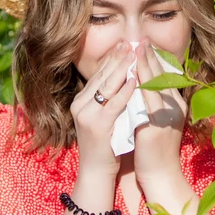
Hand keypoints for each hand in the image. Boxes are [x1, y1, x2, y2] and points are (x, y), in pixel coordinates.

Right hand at [72, 41, 137, 175]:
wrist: (96, 172)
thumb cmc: (105, 146)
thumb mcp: (104, 118)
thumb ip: (109, 100)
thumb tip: (124, 79)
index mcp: (81, 101)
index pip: (98, 75)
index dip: (112, 58)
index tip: (125, 44)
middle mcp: (80, 104)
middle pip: (101, 76)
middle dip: (117, 58)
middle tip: (130, 42)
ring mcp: (87, 114)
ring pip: (106, 85)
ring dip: (121, 68)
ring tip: (134, 53)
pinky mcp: (98, 125)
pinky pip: (114, 103)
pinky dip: (125, 91)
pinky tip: (135, 80)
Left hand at [132, 38, 187, 187]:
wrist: (160, 174)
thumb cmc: (154, 148)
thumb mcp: (156, 120)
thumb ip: (151, 102)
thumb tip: (140, 83)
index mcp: (176, 104)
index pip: (167, 75)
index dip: (155, 58)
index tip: (145, 43)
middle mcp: (176, 107)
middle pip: (164, 75)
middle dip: (151, 56)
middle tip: (141, 39)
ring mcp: (168, 116)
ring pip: (158, 85)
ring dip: (146, 66)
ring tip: (136, 50)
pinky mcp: (157, 126)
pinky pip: (149, 102)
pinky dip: (140, 87)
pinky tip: (131, 76)